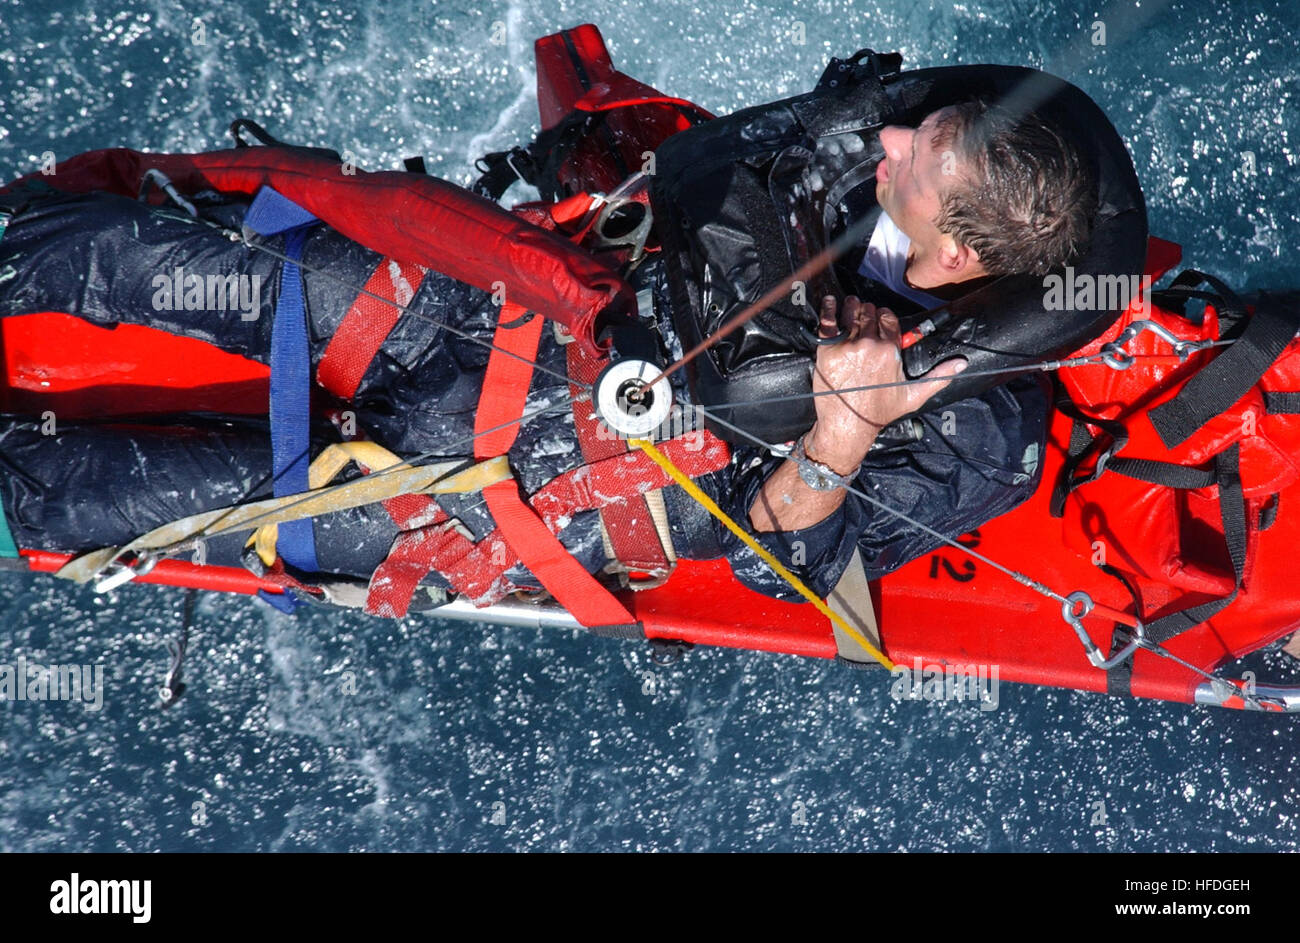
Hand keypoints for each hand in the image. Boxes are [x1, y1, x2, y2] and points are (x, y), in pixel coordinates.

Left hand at [806, 295, 965, 471]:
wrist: (849, 425)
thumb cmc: (879, 412)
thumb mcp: (914, 395)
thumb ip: (938, 376)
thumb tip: (962, 364)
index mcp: (890, 350)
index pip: (888, 318)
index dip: (884, 316)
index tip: (880, 319)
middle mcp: (870, 345)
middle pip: (869, 313)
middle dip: (867, 311)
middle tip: (863, 314)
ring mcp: (847, 346)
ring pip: (850, 313)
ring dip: (850, 307)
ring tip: (849, 305)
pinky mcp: (827, 351)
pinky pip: (827, 321)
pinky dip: (828, 308)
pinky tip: (829, 302)